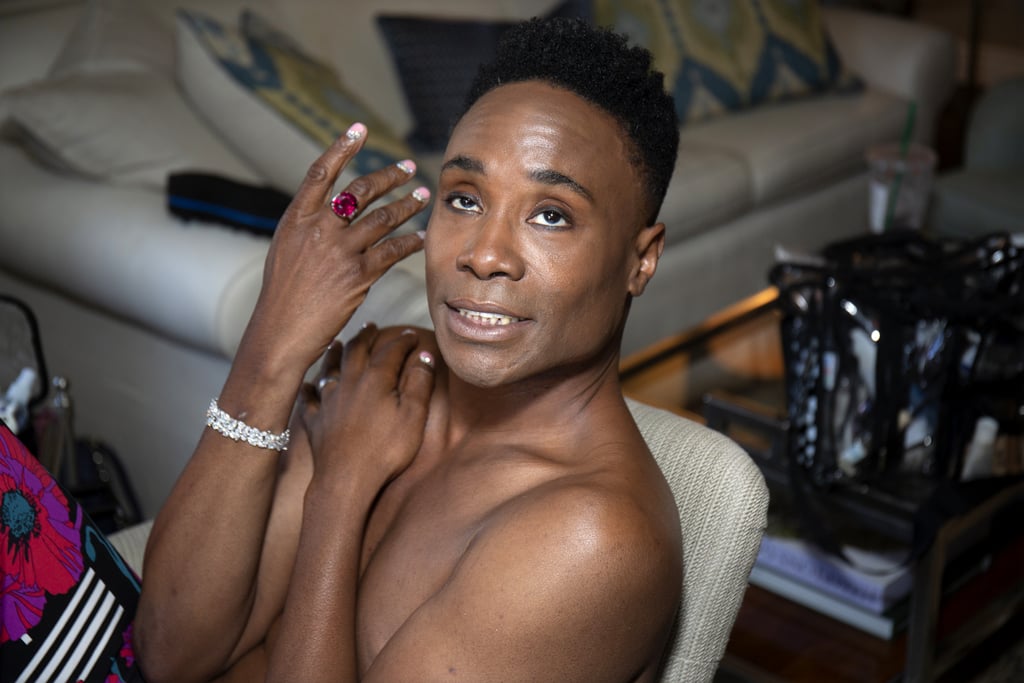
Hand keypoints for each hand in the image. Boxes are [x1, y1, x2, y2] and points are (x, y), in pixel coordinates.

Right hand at [246, 124, 430, 375]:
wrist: (281, 331)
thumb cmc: (283, 296)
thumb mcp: (286, 251)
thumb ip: (309, 228)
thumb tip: (332, 212)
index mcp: (296, 219)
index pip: (321, 173)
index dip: (341, 148)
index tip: (358, 129)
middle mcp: (318, 230)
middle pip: (359, 191)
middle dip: (388, 176)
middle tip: (408, 168)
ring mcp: (339, 252)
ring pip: (382, 218)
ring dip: (407, 205)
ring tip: (423, 196)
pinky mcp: (358, 275)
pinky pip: (392, 251)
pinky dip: (410, 241)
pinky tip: (421, 237)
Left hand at [298, 325, 436, 488]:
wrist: (346, 480)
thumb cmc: (386, 450)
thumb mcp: (414, 417)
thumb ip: (420, 384)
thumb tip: (425, 356)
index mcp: (375, 380)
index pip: (391, 351)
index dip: (402, 341)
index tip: (410, 335)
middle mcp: (349, 383)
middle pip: (356, 351)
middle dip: (365, 337)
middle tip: (371, 326)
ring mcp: (329, 401)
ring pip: (330, 369)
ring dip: (335, 354)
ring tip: (337, 343)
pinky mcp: (316, 421)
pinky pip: (309, 399)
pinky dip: (308, 389)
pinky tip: (307, 385)